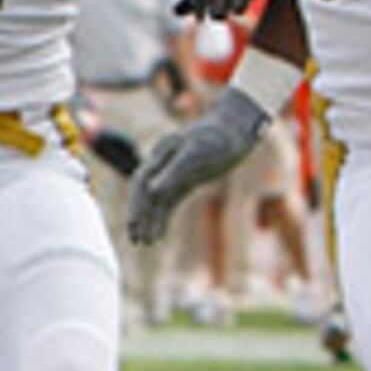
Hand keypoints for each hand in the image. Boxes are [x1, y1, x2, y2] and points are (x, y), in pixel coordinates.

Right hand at [123, 91, 268, 244]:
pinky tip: (159, 234)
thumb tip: (152, 191)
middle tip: (135, 239)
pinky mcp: (186, 178)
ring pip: (156, 199)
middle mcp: (163, 162)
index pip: (142, 181)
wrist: (238, 128)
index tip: (133, 225)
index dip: (136, 204)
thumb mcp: (198, 155)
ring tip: (144, 243)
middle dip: (138, 215)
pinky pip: (169, 200)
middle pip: (144, 192)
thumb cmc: (220, 139)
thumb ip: (174, 173)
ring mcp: (174, 170)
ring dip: (149, 220)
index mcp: (162, 153)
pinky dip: (162, 217)